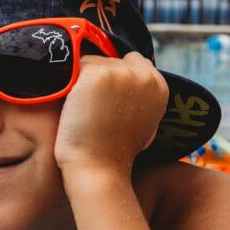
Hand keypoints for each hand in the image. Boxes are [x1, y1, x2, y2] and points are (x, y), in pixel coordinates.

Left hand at [54, 52, 168, 173]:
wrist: (99, 168)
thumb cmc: (114, 151)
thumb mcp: (143, 121)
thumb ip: (139, 96)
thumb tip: (126, 81)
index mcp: (159, 85)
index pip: (133, 61)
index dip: (116, 78)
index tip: (108, 100)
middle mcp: (144, 75)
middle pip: (110, 60)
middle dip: (99, 79)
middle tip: (96, 110)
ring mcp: (121, 73)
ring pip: (91, 63)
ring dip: (83, 82)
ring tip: (86, 111)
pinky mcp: (96, 74)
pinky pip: (75, 69)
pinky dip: (70, 85)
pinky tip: (75, 107)